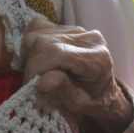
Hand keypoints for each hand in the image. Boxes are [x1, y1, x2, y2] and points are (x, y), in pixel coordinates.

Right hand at [22, 18, 133, 132]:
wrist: (104, 93)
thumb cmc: (92, 102)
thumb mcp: (79, 105)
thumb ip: (62, 90)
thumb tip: (42, 81)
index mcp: (96, 59)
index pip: (56, 53)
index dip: (35, 68)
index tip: (29, 85)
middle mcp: (90, 39)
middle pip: (44, 41)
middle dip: (31, 64)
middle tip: (33, 82)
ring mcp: (80, 30)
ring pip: (38, 33)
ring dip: (30, 54)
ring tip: (38, 72)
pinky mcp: (70, 26)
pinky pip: (41, 27)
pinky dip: (34, 43)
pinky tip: (40, 58)